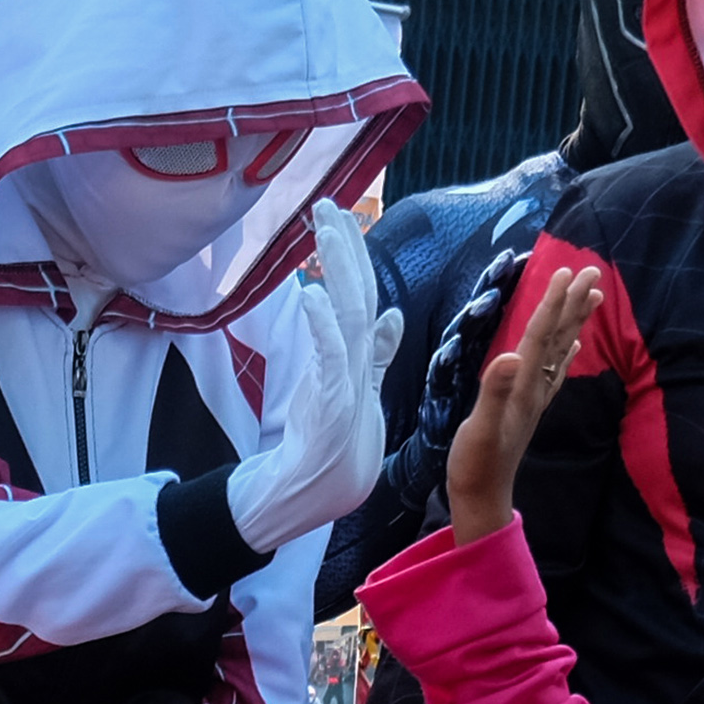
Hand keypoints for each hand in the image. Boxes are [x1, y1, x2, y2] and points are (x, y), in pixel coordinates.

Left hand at [225, 199, 402, 557]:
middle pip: (357, 294)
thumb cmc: (332, 451)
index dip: (353, 255)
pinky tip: (313, 296)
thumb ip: (375, 354)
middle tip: (329, 204)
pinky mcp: (333, 404)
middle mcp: (357, 364)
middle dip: (345, 248)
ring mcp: (347, 382)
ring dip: (338, 270)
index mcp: (361, 358)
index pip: (361, 296)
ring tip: (327, 229)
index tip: (339, 216)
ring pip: (349, 315)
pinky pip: (329, 358)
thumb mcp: (355, 393)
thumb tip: (390, 314)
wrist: (313, 498)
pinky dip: (323, 326)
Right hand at [446, 265, 600, 545]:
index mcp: (523, 386)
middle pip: (557, 337)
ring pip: (559, 350)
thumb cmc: (475, 463)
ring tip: (593, 295)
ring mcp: (534, 398)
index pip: (540, 335)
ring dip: (575, 321)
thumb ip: (494, 392)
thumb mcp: (478, 428)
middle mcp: (534, 388)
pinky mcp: (528, 407)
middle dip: (574, 303)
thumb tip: (510, 356)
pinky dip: (565, 353)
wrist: (482, 495)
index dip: (552, 303)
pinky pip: (553, 372)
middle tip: (592, 270)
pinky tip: (573, 344)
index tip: (566, 272)